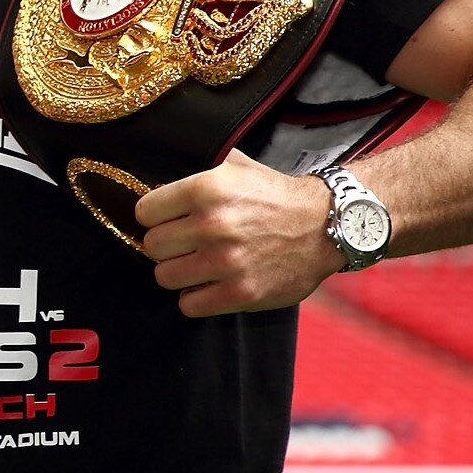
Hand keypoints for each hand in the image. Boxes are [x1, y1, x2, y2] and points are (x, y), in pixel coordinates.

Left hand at [136, 149, 338, 317]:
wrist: (327, 225)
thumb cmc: (274, 195)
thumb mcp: (233, 166)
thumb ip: (193, 171)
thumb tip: (154, 182)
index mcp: (206, 189)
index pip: (144, 212)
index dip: (155, 217)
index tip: (168, 220)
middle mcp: (213, 225)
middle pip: (152, 246)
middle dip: (167, 245)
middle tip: (186, 244)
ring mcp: (227, 262)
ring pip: (165, 277)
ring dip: (179, 272)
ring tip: (197, 264)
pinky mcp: (241, 293)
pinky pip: (189, 305)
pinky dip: (196, 298)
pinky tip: (209, 284)